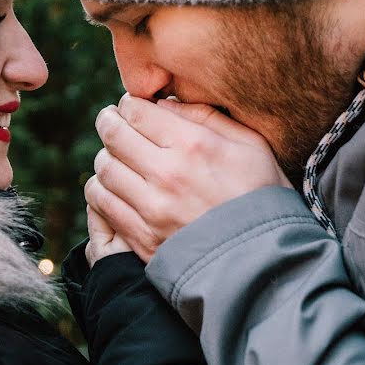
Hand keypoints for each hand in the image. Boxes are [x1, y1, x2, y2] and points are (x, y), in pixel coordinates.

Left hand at [85, 94, 291, 261]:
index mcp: (195, 145)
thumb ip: (207, 117)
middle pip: (114, 135)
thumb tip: (165, 104)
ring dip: (106, 157)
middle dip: (109, 123)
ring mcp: (152, 208)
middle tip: (111, 121)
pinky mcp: (142, 236)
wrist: (263, 259)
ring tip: (115, 155)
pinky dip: (101, 189)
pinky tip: (112, 185)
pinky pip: (103, 202)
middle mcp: (168, 173)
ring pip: (105, 168)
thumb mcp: (250, 145)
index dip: (129, 105)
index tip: (131, 107)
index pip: (138, 111)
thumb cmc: (262, 196)